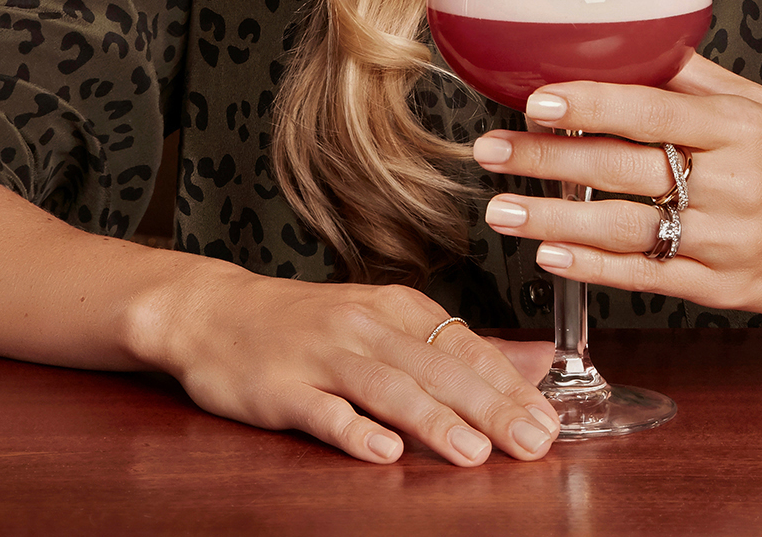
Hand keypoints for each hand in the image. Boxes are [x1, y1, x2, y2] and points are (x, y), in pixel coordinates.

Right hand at [129, 266, 559, 465]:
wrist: (212, 312)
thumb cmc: (307, 324)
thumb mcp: (384, 322)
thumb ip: (454, 348)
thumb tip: (535, 365)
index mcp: (396, 308)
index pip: (465, 347)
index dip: (509, 386)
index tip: (548, 421)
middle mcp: (365, 326)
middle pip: (437, 368)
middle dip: (490, 408)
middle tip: (532, 443)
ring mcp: (322, 356)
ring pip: (388, 387)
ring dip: (434, 420)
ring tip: (475, 453)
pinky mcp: (281, 388)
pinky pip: (323, 411)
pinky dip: (354, 431)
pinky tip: (384, 453)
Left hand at [471, 53, 761, 318]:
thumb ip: (700, 82)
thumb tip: (636, 44)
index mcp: (739, 128)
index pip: (651, 110)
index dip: (589, 104)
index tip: (534, 98)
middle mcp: (730, 183)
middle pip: (623, 168)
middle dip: (546, 160)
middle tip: (486, 150)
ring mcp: (725, 239)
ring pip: (625, 229)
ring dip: (554, 219)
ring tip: (499, 209)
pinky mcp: (724, 288)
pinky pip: (648, 277)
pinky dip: (595, 267)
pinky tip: (550, 256)